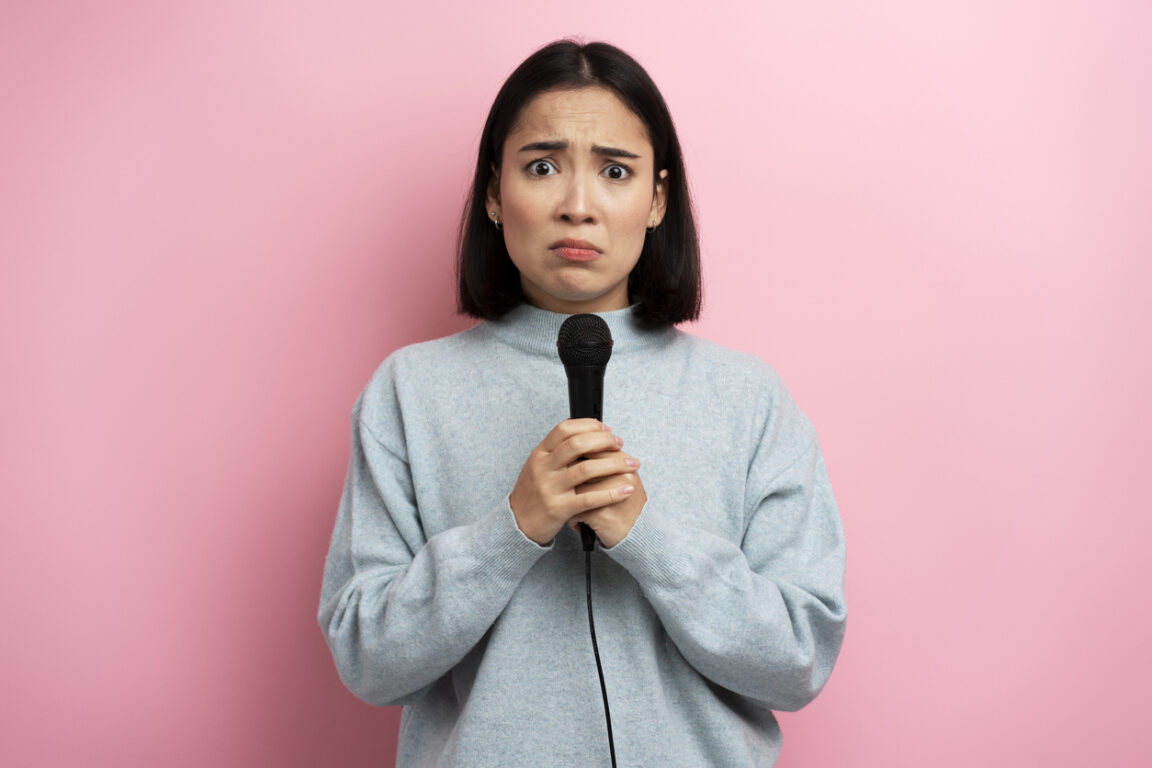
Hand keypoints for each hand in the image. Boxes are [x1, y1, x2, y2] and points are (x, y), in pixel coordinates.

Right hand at [509, 420, 640, 544]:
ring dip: (615, 464)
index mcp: (540, 454)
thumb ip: (557, 451)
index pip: (565, 429)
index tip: (606, 429)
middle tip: (620, 444)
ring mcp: (550, 488)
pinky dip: (612, 493)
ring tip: (632, 464)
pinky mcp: (558, 508)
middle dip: (604, 441)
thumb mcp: (537, 466)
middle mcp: (543, 468)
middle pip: (578, 445)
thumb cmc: (532, 494)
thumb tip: (586, 435)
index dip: (589, 426)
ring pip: (587, 469)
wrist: (517, 523)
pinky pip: (590, 499)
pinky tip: (626, 490)